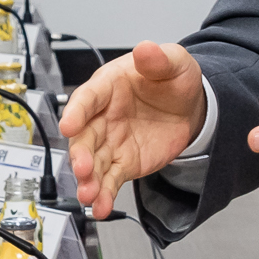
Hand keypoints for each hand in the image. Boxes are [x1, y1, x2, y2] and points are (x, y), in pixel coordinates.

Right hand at [59, 40, 205, 219]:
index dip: (77, 111)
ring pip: (92, 163)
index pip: (87, 98)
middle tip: (82, 168)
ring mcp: (110, 142)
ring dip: (88, 180)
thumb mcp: (174, 63)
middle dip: (80, 154)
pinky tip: (100, 209)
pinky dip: (104, 196)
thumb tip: (146, 49)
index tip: (68, 125)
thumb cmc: (172, 79)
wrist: (189, 107)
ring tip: (89, 196)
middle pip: (84, 136)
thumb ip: (159, 59)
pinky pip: (109, 181)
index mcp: (108, 87)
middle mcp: (102, 116)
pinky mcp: (122, 164)